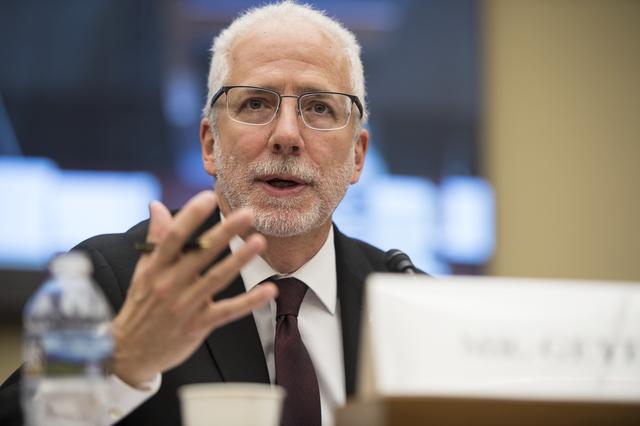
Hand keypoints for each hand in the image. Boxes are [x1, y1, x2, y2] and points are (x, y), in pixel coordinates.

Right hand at [110, 190, 277, 386]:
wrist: (130, 352)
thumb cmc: (141, 305)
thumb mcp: (143, 270)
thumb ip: (155, 238)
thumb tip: (157, 205)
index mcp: (155, 267)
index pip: (174, 237)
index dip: (191, 216)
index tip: (209, 196)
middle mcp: (169, 284)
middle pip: (201, 253)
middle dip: (225, 232)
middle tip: (248, 213)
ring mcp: (185, 306)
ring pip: (217, 279)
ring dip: (240, 260)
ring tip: (259, 241)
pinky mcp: (198, 325)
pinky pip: (228, 311)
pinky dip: (250, 302)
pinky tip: (270, 290)